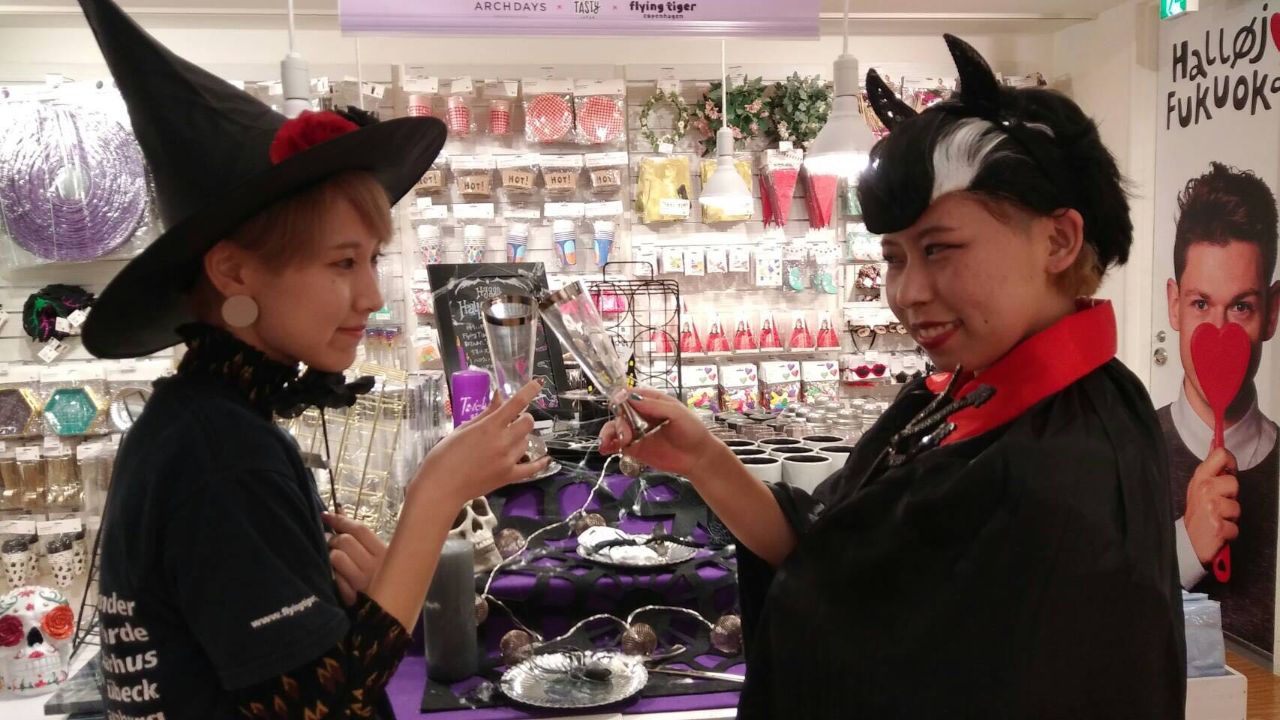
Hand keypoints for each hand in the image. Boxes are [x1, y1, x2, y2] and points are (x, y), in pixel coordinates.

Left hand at [323, 511, 386, 605]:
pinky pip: (335, 578)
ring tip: (331, 559)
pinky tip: (336, 577)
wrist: (389, 617)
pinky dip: (333, 575)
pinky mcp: (353, 597)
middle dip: (332, 539)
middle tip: (329, 543)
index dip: (340, 519)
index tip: (325, 515)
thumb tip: (339, 513)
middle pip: (346, 541)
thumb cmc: (384, 581)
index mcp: (386, 553)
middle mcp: (376, 566)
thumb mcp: (380, 558)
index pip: (360, 530)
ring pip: (337, 557)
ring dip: (330, 556)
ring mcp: (364, 582)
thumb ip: (362, 539)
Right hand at [415, 380, 550, 507]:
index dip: (529, 391)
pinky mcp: (509, 477)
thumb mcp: (463, 429)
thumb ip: (486, 413)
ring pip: (526, 442)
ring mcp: (508, 460)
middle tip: (511, 422)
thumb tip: (499, 396)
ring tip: (506, 442)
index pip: (515, 403)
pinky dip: (540, 463)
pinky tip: (546, 458)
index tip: (538, 383)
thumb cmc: (445, 454)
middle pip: (527, 423)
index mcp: (489, 427)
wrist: (441, 486)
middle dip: (522, 418)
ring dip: (520, 438)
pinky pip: (532, 469)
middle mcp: (503, 442)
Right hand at [598, 386, 723, 476]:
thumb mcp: (676, 413)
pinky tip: (605, 448)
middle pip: (619, 411)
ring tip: (618, 442)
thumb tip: (630, 398)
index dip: (621, 398)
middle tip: (627, 434)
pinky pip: (616, 444)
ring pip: (614, 427)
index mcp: (651, 401)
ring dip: (610, 432)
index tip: (618, 404)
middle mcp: (640, 414)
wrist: (698, 458)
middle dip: (619, 420)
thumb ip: (654, 406)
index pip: (630, 394)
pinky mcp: (634, 448)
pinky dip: (607, 444)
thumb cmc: (692, 431)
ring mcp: (636, 432)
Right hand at [1184, 447, 1240, 564]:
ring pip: (1236, 507)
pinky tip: (1218, 530)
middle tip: (1218, 504)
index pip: (1220, 455)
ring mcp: (1211, 507)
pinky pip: (1235, 526)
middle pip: (1234, 482)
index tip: (1228, 471)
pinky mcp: (1218, 525)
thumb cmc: (1196, 515)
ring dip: (1230, 516)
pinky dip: (1229, 531)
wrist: (1186, 541)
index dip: (1229, 462)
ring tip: (1217, 518)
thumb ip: (1211, 470)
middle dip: (1230, 496)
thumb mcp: (1198, 488)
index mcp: (1200, 479)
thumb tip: (1217, 449)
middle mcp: (1205, 490)